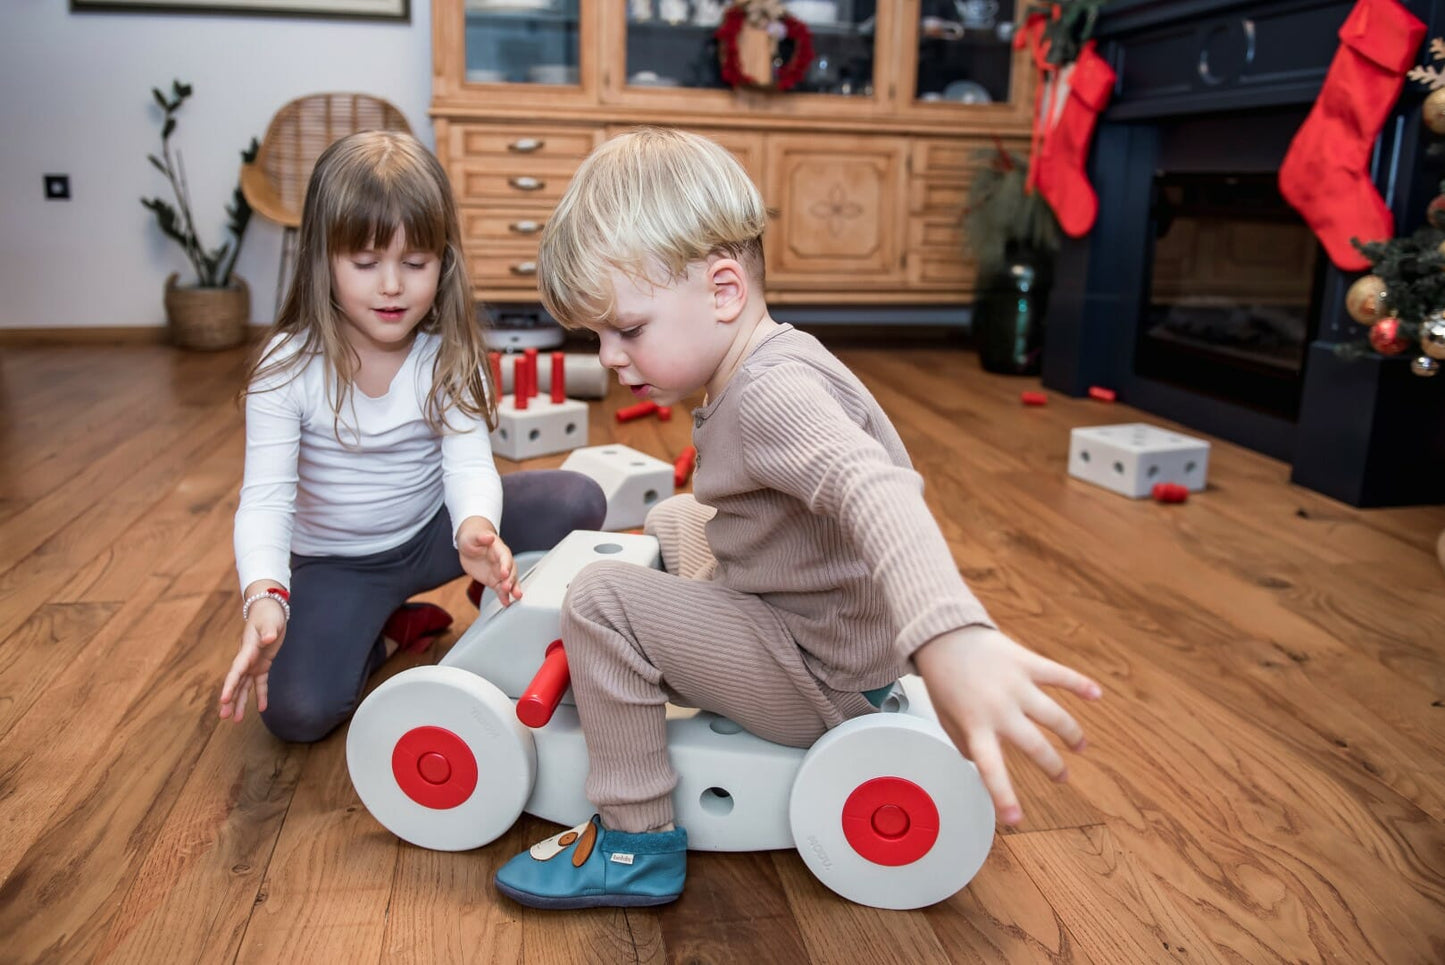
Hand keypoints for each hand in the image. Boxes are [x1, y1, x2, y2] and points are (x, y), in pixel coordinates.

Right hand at [219, 594, 286, 722]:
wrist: (268, 609)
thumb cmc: (268, 614)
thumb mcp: (270, 621)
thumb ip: (268, 630)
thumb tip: (267, 639)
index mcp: (247, 650)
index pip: (236, 671)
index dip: (230, 686)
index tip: (223, 700)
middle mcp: (247, 659)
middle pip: (236, 682)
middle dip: (230, 699)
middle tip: (224, 716)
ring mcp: (253, 662)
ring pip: (244, 686)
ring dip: (240, 702)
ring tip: (236, 720)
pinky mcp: (262, 664)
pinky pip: (260, 682)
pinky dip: (261, 694)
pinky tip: (262, 708)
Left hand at [458, 516, 521, 606]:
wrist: (470, 544)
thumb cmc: (473, 538)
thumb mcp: (473, 536)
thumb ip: (481, 537)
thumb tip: (489, 537)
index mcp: (499, 550)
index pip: (505, 558)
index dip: (505, 565)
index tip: (504, 573)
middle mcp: (502, 562)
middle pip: (511, 571)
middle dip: (510, 580)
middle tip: (507, 587)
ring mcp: (499, 572)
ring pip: (510, 581)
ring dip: (513, 589)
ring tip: (515, 597)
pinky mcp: (495, 580)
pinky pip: (501, 590)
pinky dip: (504, 596)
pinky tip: (506, 602)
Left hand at [912, 625, 1101, 825]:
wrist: (943, 634)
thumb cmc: (944, 679)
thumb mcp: (944, 717)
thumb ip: (963, 742)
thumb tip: (979, 763)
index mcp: (975, 725)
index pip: (991, 768)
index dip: (1004, 795)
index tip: (1016, 819)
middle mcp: (999, 708)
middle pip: (1036, 745)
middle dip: (1053, 766)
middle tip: (1062, 777)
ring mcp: (1016, 685)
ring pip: (1055, 716)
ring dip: (1072, 733)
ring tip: (1079, 746)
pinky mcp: (1027, 662)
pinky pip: (1059, 675)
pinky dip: (1080, 684)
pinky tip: (1096, 695)